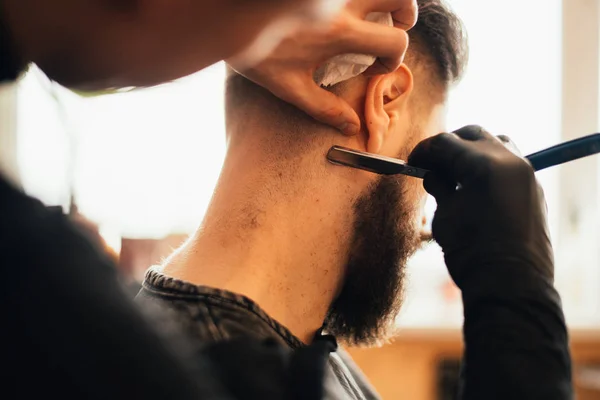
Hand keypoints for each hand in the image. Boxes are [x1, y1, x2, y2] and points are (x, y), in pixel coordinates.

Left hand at [228, 0, 417, 135]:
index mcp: (339, 31)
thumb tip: (351, 126)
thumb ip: (323, 107)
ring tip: (376, 11)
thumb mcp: (287, 86)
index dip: (393, 58)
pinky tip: (346, 8)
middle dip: (406, 14)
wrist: (223, 12)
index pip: (394, 41)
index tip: (375, 67)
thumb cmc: (253, 49)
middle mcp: (340, 1)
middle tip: (394, 26)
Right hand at [408, 125, 552, 287]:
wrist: (511, 286)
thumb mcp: (445, 218)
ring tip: (456, 174)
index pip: (446, 143)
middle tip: (431, 165)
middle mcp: (510, 162)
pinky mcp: (533, 190)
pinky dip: (491, 166)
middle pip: (472, 135)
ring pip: (496, 143)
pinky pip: (511, 164)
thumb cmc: (472, 254)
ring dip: (473, 151)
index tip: (412, 164)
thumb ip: (440, 188)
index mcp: (484, 165)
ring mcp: (526, 174)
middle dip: (448, 146)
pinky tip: (476, 187)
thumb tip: (435, 175)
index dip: (424, 151)